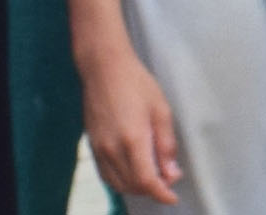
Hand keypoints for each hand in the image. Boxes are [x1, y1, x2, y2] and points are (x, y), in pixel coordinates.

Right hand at [82, 50, 186, 205]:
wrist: (104, 68)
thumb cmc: (136, 84)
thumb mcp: (161, 110)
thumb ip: (166, 145)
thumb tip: (171, 173)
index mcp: (132, 139)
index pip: (146, 181)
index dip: (161, 194)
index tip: (172, 197)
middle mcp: (112, 149)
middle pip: (133, 186)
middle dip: (152, 189)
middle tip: (168, 178)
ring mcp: (99, 148)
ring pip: (118, 183)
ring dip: (137, 187)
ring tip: (153, 176)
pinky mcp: (92, 146)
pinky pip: (106, 175)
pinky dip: (121, 181)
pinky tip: (133, 172)